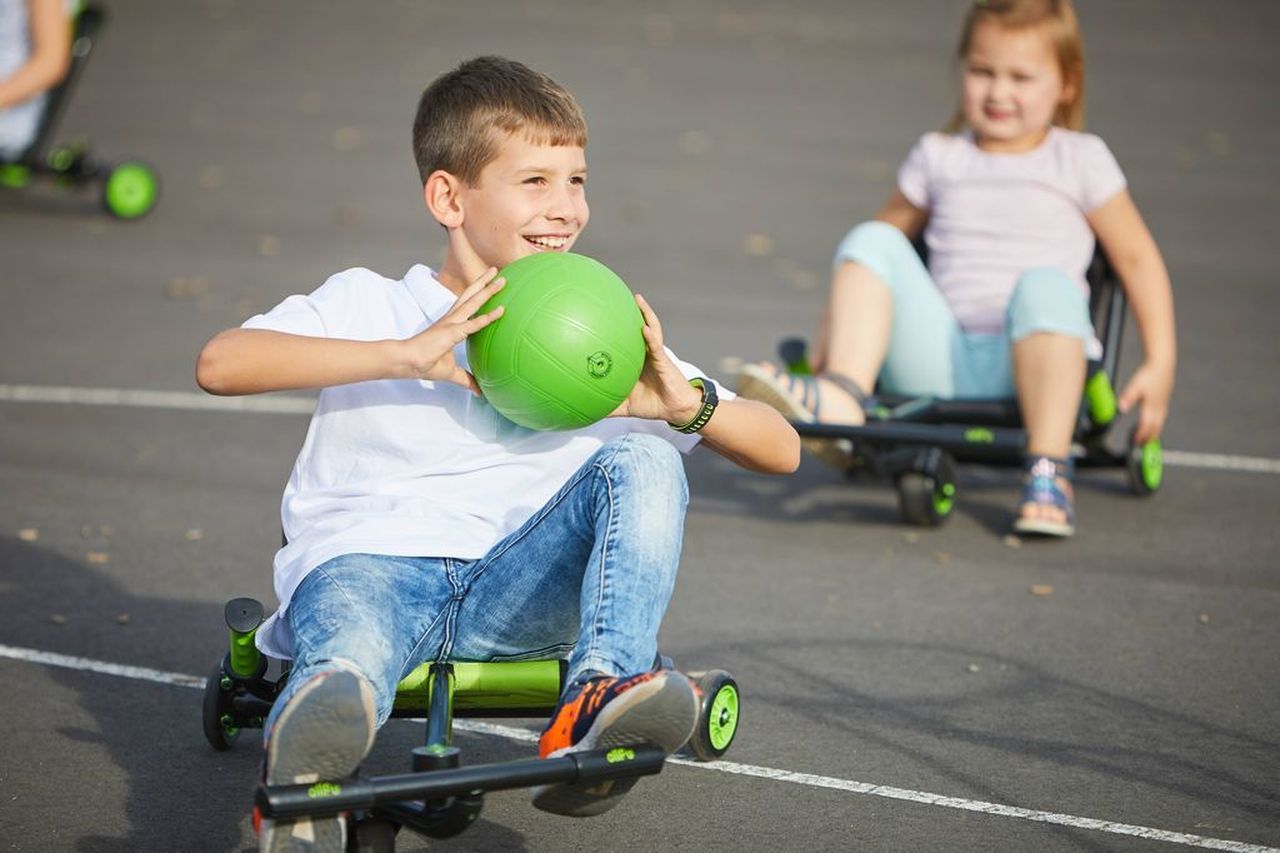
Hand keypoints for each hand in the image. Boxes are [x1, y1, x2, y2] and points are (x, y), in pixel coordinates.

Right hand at [403, 267, 504, 393]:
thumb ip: (466, 379)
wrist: (407, 362)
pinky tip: (501, 311)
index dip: (478, 296)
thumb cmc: (425, 364)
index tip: (490, 286)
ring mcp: (451, 323)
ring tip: (501, 278)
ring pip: (473, 302)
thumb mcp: (452, 373)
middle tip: (499, 272)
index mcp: (451, 324)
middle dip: (484, 283)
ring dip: (488, 290)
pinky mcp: (451, 332)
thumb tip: (479, 392)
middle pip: (471, 296)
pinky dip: (487, 318)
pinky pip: (473, 324)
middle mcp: (452, 319)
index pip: (467, 306)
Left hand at [609, 294, 702, 422]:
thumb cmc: (652, 404)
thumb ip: (609, 406)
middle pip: (637, 328)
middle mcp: (646, 353)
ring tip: (637, 299)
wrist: (674, 410)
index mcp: (636, 360)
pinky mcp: (664, 360)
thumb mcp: (626, 405)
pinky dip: (651, 337)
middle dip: (631, 312)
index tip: (600, 315)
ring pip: (651, 329)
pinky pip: (657, 347)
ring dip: (645, 314)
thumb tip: (587, 412)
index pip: (625, 341)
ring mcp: (656, 354)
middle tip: (615, 296)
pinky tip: (645, 328)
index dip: (615, 327)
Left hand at [1118, 360, 1172, 444]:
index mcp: (1151, 405)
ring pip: (1160, 423)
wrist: (1163, 365)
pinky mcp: (1164, 401)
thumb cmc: (1149, 374)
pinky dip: (1157, 424)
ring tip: (1148, 439)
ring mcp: (1163, 404)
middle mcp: (1159, 407)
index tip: (1134, 442)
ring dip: (1154, 432)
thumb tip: (1120, 408)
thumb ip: (1128, 397)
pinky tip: (1153, 424)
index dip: (1140, 435)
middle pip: (1155, 428)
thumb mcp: (1135, 386)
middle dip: (1149, 438)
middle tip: (1142, 446)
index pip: (1146, 426)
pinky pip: (1162, 417)